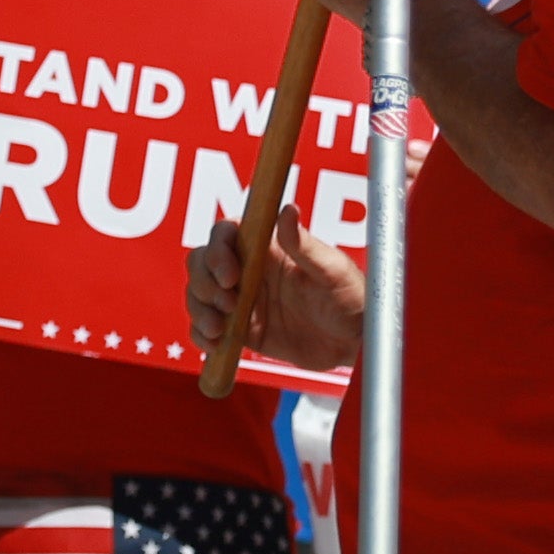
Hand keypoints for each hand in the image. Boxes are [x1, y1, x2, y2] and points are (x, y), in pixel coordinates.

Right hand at [189, 218, 362, 371]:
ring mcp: (242, 301)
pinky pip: (207, 328)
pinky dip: (201, 336)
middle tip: (228, 304)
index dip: (217, 251)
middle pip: (202, 262)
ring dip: (199, 310)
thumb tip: (288, 209)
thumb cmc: (352, 299)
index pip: (225, 234)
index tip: (230, 276)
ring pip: (199, 295)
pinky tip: (214, 344)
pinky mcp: (241, 331)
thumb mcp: (333, 272)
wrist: (355, 344)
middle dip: (204, 282)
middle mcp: (249, 270)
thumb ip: (305, 245)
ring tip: (218, 329)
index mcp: (267, 248)